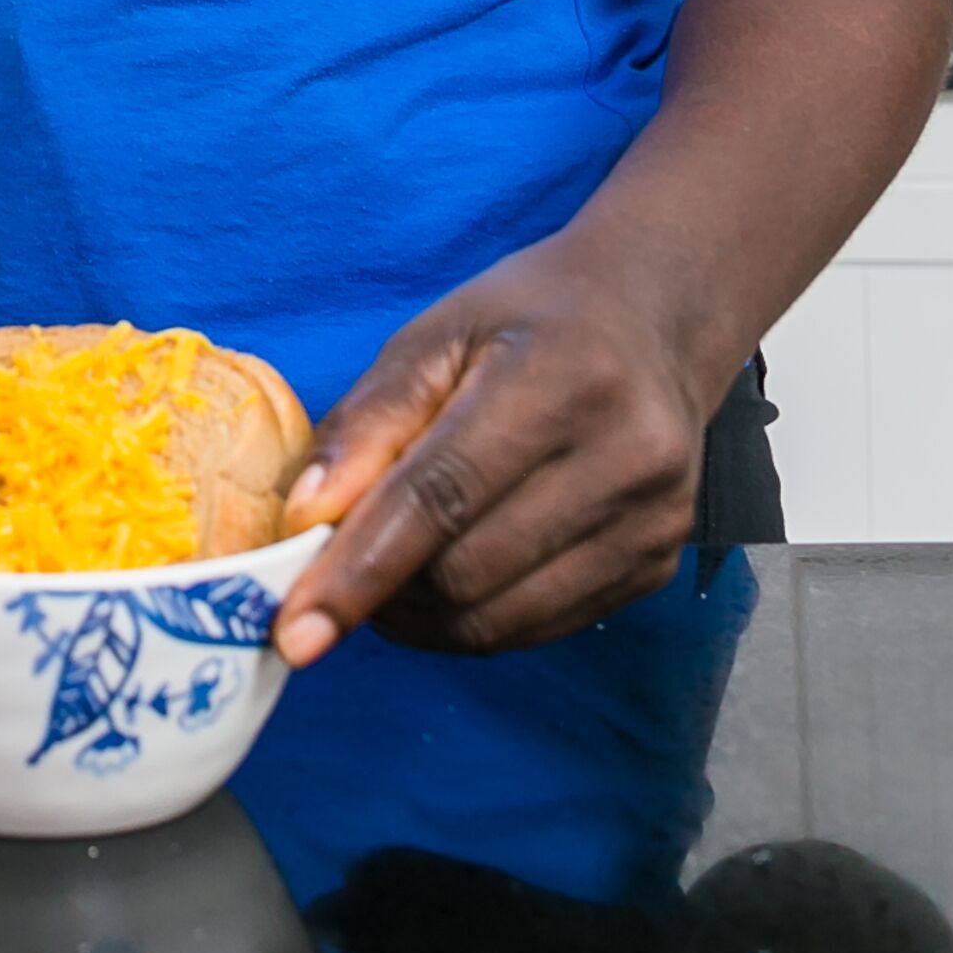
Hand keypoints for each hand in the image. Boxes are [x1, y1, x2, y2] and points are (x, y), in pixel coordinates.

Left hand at [276, 229, 708, 662]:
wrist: (658, 320)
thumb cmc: (531, 320)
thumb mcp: (435, 337)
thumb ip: (368, 423)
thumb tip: (306, 517)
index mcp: (561, 380)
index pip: (440, 498)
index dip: (360, 569)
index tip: (295, 632)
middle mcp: (624, 457)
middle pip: (465, 573)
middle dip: (382, 589)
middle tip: (338, 568)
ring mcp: (652, 520)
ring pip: (499, 619)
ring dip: (421, 616)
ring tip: (390, 571)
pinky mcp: (657, 565)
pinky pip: (538, 629)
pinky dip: (474, 620)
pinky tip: (450, 577)